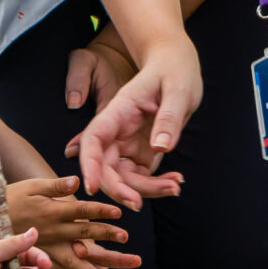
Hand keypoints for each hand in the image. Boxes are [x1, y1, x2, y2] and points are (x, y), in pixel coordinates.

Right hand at [5, 175, 129, 250]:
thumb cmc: (11, 199)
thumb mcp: (32, 187)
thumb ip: (56, 186)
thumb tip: (76, 181)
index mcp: (53, 211)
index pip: (81, 210)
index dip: (100, 210)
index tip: (118, 212)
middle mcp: (53, 232)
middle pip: (84, 233)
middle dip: (105, 235)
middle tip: (125, 238)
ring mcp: (48, 248)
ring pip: (74, 260)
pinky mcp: (42, 258)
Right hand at [69, 38, 202, 207]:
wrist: (176, 64)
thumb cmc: (175, 70)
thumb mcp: (178, 89)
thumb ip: (169, 118)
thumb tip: (161, 149)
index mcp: (118, 111)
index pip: (94, 140)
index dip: (89, 165)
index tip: (93, 187)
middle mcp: (118, 130)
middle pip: (106, 166)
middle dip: (119, 189)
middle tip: (139, 203)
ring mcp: (129, 143)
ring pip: (125, 177)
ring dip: (144, 190)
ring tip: (175, 187)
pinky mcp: (142, 152)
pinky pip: (142, 176)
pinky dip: (156, 185)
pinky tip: (175, 182)